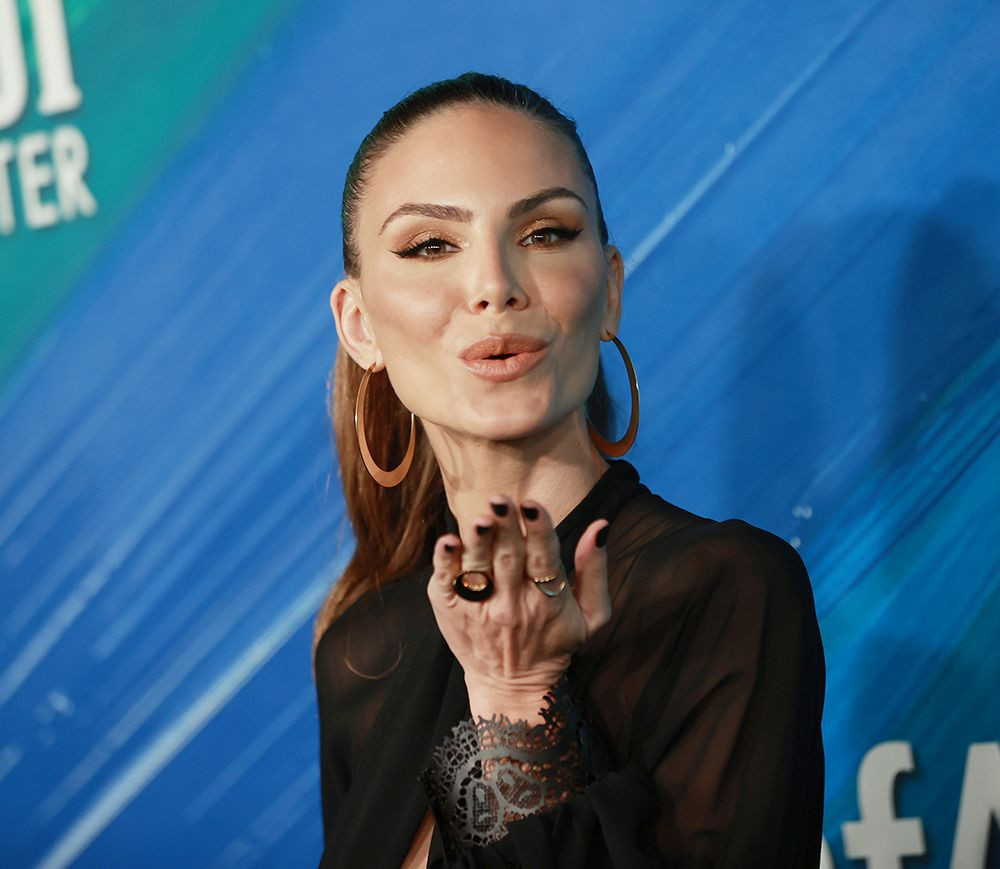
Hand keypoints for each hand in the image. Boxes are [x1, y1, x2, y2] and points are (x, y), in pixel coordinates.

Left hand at [427, 494, 610, 723]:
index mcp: (547, 599)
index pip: (544, 558)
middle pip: (509, 558)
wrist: (512, 688)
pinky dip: (445, 562)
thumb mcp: (591, 616)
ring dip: (478, 542)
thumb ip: (596, 571)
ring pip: (478, 568)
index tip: (532, 504)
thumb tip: (601, 527)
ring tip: (479, 518)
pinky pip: (447, 584)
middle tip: (500, 499)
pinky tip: (448, 541)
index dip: (538, 530)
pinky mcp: (451, 610)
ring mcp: (479, 607)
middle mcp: (512, 603)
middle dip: (505, 527)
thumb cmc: (554, 643)